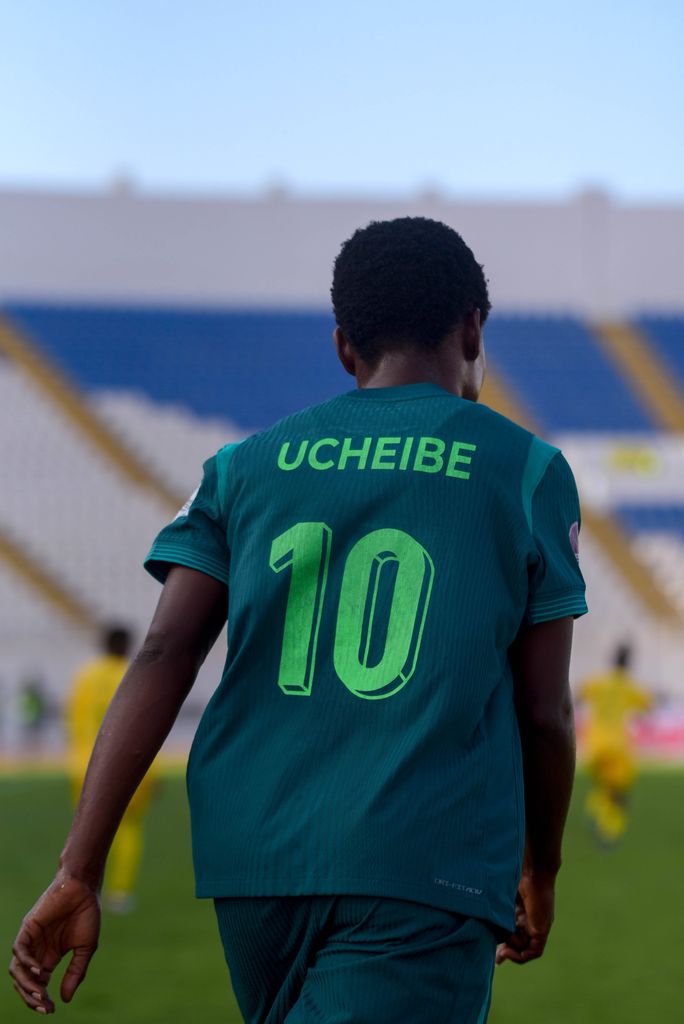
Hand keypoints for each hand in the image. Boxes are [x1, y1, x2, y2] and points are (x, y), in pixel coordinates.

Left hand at [9, 872, 100, 1013]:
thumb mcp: (85, 949)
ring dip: (26, 985)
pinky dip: (26, 963)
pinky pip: (19, 950)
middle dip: (32, 997)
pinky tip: (40, 971)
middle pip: (25, 981)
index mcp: (50, 956)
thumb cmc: (87, 914)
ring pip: (18, 969)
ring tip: (41, 993)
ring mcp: (31, 939)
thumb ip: (75, 973)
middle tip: (44, 1007)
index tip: (52, 1009)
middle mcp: (37, 950)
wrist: (85, 888)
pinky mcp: (28, 927)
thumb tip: (65, 999)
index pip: (39, 984)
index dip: (42, 999)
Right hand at [495, 871, 554, 965]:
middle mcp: (531, 922)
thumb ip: (497, 911)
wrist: (533, 871)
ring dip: (512, 951)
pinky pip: (534, 951)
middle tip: (496, 959)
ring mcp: (538, 926)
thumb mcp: (503, 898)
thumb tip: (483, 921)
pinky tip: (508, 949)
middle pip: (519, 944)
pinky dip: (521, 954)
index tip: (495, 954)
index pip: (515, 935)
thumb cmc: (516, 876)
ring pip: (525, 948)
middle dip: (507, 953)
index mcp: (522, 913)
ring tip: (502, 949)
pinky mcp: (542, 930)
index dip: (505, 945)